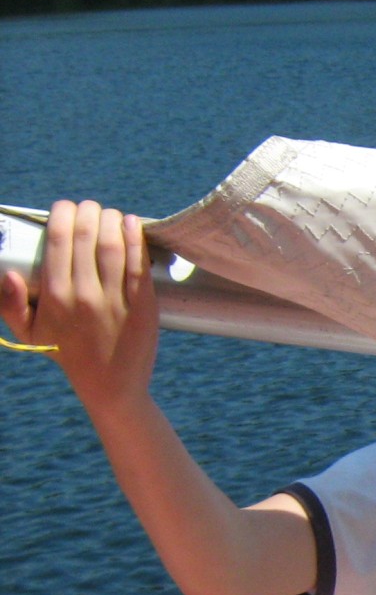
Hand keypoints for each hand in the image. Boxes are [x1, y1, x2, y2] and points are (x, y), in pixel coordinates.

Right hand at [0, 200, 158, 415]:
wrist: (111, 386)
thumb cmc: (67, 354)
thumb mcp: (30, 334)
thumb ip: (10, 305)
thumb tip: (7, 273)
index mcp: (56, 297)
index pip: (59, 241)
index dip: (63, 214)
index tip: (66, 208)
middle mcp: (85, 295)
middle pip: (87, 237)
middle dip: (88, 212)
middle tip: (90, 208)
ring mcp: (116, 301)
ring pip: (114, 246)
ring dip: (112, 220)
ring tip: (110, 214)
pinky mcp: (144, 307)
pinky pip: (139, 265)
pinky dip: (137, 239)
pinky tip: (133, 224)